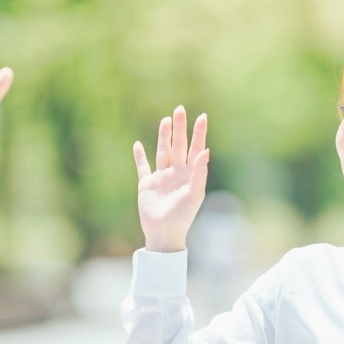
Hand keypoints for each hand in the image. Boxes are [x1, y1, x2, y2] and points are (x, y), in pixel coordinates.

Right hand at [132, 106, 209, 252]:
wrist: (164, 233)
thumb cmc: (183, 216)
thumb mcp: (195, 194)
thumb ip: (200, 172)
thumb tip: (206, 150)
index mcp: (190, 174)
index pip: (196, 148)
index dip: (199, 133)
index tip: (202, 117)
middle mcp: (176, 172)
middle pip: (178, 145)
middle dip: (179, 128)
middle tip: (180, 110)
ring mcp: (161, 177)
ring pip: (162, 151)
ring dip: (163, 136)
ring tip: (165, 120)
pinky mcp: (147, 184)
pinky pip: (143, 167)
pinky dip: (140, 156)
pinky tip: (137, 145)